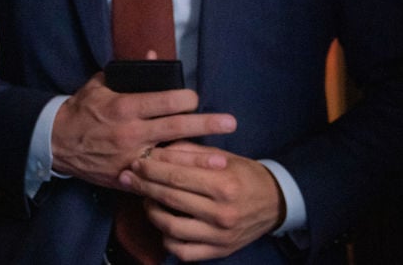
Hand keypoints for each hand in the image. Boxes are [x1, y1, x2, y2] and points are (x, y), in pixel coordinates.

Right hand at [51, 73, 235, 189]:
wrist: (56, 141)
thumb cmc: (81, 109)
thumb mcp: (101, 83)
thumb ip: (129, 71)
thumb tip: (154, 54)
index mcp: (125, 107)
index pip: (164, 101)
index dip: (185, 98)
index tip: (196, 97)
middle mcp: (131, 133)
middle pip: (175, 128)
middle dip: (205, 125)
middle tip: (230, 123)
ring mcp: (129, 158)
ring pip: (170, 160)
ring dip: (197, 160)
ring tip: (222, 162)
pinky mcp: (126, 178)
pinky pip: (154, 182)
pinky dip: (173, 183)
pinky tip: (194, 185)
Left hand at [117, 141, 283, 260]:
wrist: (275, 202)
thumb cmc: (244, 174)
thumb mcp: (223, 156)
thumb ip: (190, 153)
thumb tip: (157, 151)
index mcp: (223, 184)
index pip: (177, 176)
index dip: (152, 169)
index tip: (136, 162)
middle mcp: (221, 212)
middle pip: (171, 199)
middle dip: (144, 186)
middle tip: (128, 177)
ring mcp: (219, 236)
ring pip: (171, 228)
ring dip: (152, 212)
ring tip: (146, 199)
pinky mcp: (219, 252)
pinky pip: (183, 251)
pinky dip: (168, 239)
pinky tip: (164, 224)